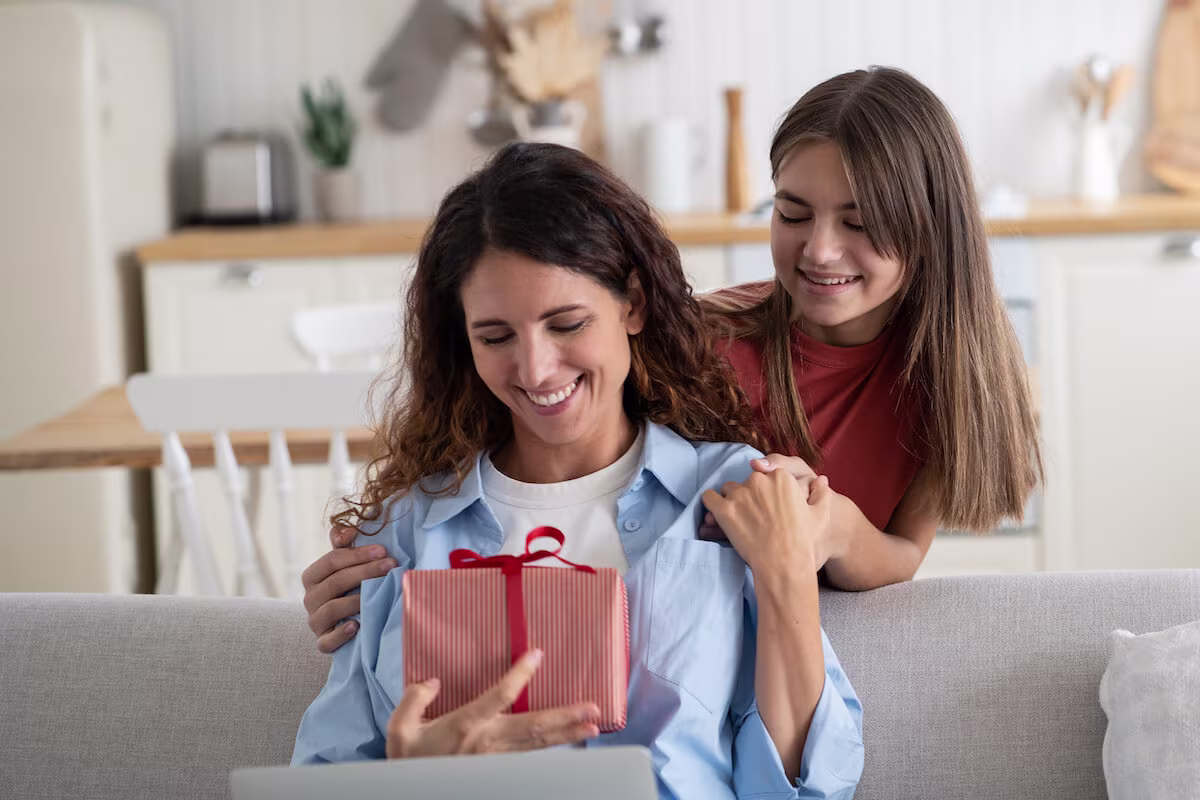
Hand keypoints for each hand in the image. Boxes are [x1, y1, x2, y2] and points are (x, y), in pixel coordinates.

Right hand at [301, 525, 398, 653]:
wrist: (344, 623)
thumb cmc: (347, 588)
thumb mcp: (345, 565)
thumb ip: (344, 545)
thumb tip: (349, 530)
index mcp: (312, 576)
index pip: (332, 560)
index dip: (358, 554)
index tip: (383, 550)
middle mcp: (309, 598)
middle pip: (336, 582)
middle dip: (366, 572)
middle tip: (391, 565)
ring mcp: (315, 621)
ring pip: (332, 609)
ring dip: (357, 600)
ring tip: (379, 592)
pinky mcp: (322, 642)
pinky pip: (326, 641)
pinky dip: (340, 635)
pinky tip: (356, 626)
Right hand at [386, 649, 600, 757]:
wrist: (411, 790)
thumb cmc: (408, 759)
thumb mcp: (400, 727)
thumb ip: (414, 698)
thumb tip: (432, 682)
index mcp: (465, 724)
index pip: (500, 695)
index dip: (521, 674)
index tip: (537, 654)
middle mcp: (488, 741)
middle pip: (534, 726)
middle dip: (566, 717)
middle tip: (593, 709)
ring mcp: (496, 758)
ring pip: (538, 744)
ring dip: (567, 734)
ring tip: (593, 726)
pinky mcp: (499, 768)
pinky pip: (530, 755)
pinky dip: (552, 748)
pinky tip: (569, 741)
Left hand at [699, 454, 817, 538]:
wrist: (784, 564)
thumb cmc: (804, 542)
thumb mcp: (820, 515)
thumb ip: (821, 494)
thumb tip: (821, 479)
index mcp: (781, 477)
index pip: (766, 475)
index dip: (766, 492)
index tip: (767, 508)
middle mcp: (759, 480)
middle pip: (747, 482)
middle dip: (748, 496)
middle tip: (753, 517)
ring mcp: (740, 494)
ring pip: (728, 489)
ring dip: (731, 501)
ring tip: (737, 520)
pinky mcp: (724, 509)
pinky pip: (709, 498)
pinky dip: (711, 505)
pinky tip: (717, 516)